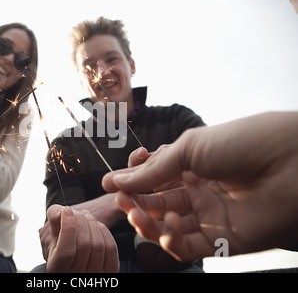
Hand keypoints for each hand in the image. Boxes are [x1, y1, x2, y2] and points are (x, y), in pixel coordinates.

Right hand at [40, 205, 118, 272]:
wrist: (77, 260)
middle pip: (84, 245)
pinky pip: (111, 248)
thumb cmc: (62, 244)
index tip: (67, 210)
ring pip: (98, 245)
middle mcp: (76, 277)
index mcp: (57, 270)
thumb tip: (62, 211)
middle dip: (81, 221)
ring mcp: (94, 276)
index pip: (66, 252)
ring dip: (92, 223)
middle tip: (76, 211)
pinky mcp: (110, 272)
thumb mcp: (52, 237)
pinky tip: (96, 224)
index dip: (68, 227)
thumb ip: (54, 222)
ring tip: (85, 214)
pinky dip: (104, 230)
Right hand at [102, 112, 297, 260]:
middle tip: (120, 199)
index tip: (109, 182)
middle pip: (157, 204)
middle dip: (135, 202)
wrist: (292, 161)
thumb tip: (116, 179)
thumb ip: (153, 170)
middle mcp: (199, 191)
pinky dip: (171, 240)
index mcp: (193, 165)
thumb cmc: (243, 142)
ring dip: (147, 223)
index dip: (132, 181)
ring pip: (168, 228)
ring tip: (135, 214)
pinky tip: (169, 225)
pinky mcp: (224, 240)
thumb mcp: (190, 148)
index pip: (154, 178)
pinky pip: (188, 246)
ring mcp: (210, 216)